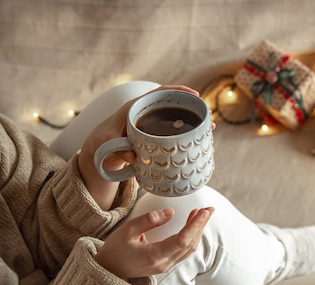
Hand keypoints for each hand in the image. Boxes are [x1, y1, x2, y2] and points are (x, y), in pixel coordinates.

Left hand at [77, 85, 200, 209]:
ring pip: (175, 119)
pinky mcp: (154, 137)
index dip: (178, 91)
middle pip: (172, 105)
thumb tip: (134, 156)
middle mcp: (145, 113)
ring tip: (209, 128)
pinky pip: (172, 132)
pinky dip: (185, 134)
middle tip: (208, 115)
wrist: (98, 152)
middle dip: (192, 108)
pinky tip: (197, 141)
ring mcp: (151, 125)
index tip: (195, 94)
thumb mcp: (107, 147)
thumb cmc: (101, 144)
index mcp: (134, 108)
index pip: (159, 92)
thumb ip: (118, 150)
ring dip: (192, 122)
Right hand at [94, 207, 213, 280]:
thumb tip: (171, 212)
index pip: (182, 240)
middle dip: (201, 225)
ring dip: (197, 231)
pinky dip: (191, 237)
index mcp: (154, 255)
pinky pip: (184, 251)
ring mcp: (166, 266)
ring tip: (201, 213)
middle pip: (190, 244)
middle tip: (208, 209)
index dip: (195, 225)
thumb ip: (149, 220)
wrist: (108, 271)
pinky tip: (191, 225)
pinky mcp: (166, 265)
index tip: (204, 211)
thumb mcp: (127, 230)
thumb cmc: (115, 249)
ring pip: (189, 249)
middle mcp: (164, 263)